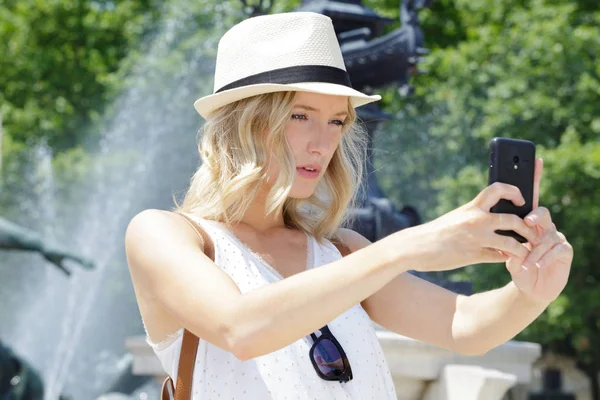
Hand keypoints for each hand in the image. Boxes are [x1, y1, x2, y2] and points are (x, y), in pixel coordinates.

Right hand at [421, 181, 539, 272]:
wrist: (416, 246)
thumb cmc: (436, 231)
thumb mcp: (456, 217)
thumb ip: (475, 216)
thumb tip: (496, 217)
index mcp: (471, 207)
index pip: (498, 189)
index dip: (514, 191)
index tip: (521, 199)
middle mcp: (476, 220)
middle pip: (514, 220)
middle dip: (528, 228)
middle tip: (532, 233)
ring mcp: (476, 239)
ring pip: (512, 243)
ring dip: (523, 248)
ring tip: (526, 251)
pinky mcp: (474, 256)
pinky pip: (499, 257)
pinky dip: (506, 258)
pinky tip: (508, 259)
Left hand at [503, 158, 572, 303]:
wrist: (527, 286)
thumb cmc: (514, 263)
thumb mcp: (502, 247)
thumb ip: (501, 232)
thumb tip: (492, 217)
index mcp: (528, 220)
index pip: (531, 195)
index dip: (534, 177)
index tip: (535, 159)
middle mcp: (543, 225)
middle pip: (542, 212)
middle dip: (535, 216)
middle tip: (528, 222)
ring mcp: (555, 238)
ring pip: (547, 234)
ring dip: (534, 248)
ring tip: (524, 259)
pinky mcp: (564, 252)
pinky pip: (556, 249)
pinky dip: (543, 257)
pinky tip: (534, 264)